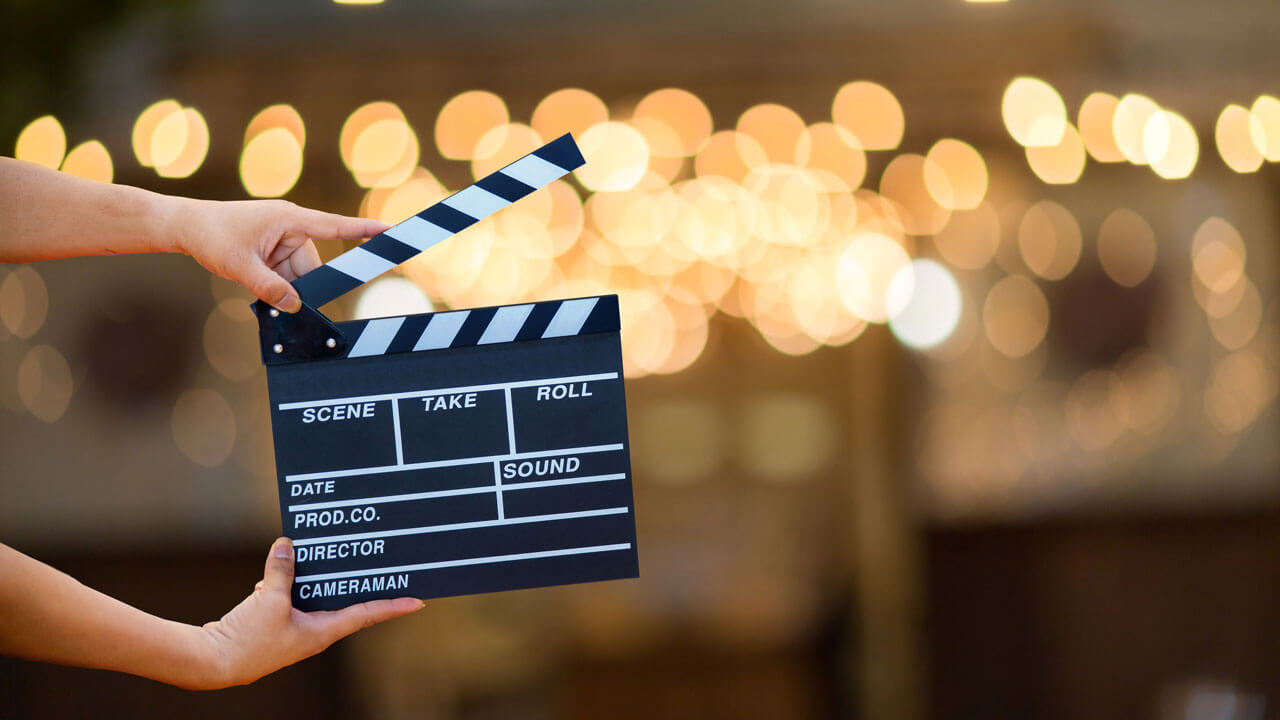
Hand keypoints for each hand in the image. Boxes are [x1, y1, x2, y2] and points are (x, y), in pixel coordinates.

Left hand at [176, 199, 388, 312]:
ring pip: (300, 274)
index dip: (366, 230)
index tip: (391, 230)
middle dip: (300, 287)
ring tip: (256, 287)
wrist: (184, 225)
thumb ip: (269, 288)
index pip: (336, 226)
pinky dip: (277, 285)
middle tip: (282, 304)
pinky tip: (257, 286)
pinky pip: (286, 273)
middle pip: (313, 266)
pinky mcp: (273, 249)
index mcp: (290, 219)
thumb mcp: (240, 265)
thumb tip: (295, 307)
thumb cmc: (211, 234)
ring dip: (284, 287)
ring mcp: (282, 238)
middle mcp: (291, 226)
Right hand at [194, 538, 421, 688]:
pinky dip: (291, 580)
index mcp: (323, 631)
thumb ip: (282, 571)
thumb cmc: (248, 640)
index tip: (418, 601)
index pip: (367, 615)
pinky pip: (292, 596)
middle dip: (360, 582)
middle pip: (346, 601)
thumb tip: (287, 546)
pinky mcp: (276, 622)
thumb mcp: (269, 600)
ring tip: (333, 549)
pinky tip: (283, 563)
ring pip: (317, 595)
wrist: (213, 660)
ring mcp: (295, 627)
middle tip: (382, 563)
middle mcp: (315, 631)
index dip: (393, 607)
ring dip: (321, 576)